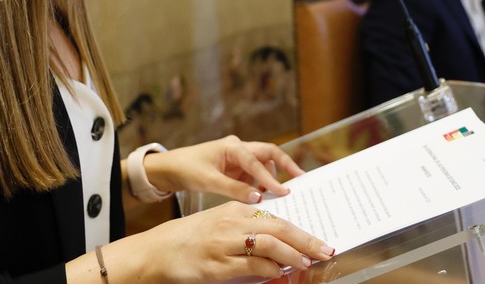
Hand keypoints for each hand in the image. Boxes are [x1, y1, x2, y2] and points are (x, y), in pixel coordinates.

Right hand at [85, 202, 334, 282]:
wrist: (158, 251)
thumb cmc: (193, 238)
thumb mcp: (221, 224)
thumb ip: (248, 230)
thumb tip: (280, 245)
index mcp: (235, 210)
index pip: (277, 217)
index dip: (301, 229)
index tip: (320, 239)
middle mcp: (232, 224)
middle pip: (278, 228)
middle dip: (306, 240)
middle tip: (326, 250)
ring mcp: (224, 245)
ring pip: (268, 245)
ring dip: (292, 255)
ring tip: (306, 262)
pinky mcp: (216, 267)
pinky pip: (251, 267)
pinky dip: (269, 270)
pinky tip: (279, 273)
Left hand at [144, 135, 304, 202]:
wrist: (171, 168)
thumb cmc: (187, 169)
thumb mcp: (209, 182)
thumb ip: (234, 190)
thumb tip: (258, 198)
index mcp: (232, 147)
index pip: (256, 162)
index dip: (271, 177)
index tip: (283, 191)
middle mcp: (238, 148)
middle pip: (268, 153)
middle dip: (285, 165)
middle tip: (301, 178)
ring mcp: (238, 158)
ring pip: (263, 164)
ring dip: (272, 177)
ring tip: (283, 194)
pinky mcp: (236, 168)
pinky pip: (255, 174)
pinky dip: (261, 184)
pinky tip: (265, 197)